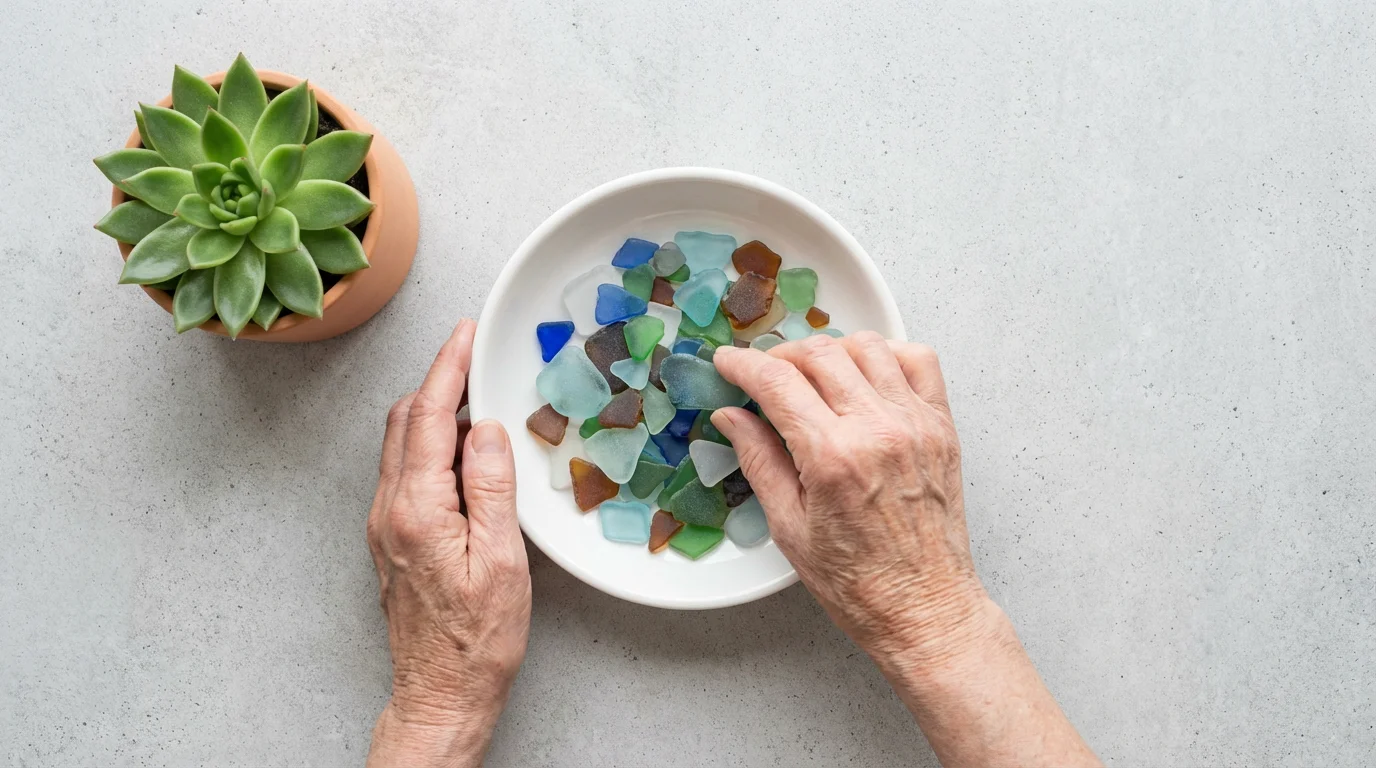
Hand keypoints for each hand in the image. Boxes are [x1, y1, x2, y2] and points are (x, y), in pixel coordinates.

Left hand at [365, 319, 530, 767]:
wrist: (441, 692)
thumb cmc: (476, 640)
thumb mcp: (501, 562)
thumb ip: (492, 488)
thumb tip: (486, 429)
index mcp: (416, 510)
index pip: (428, 418)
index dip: (447, 369)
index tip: (465, 335)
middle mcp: (389, 511)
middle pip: (404, 422)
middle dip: (438, 383)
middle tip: (476, 360)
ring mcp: (385, 525)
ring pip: (402, 445)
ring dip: (435, 415)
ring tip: (481, 405)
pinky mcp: (391, 538)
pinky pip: (406, 472)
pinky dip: (433, 447)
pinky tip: (467, 456)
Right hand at [711, 333, 986, 660]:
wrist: (923, 608)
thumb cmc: (856, 582)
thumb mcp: (788, 527)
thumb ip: (759, 460)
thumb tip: (731, 416)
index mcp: (832, 457)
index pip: (777, 382)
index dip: (742, 364)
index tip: (726, 361)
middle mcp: (877, 430)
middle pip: (819, 354)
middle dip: (780, 355)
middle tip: (762, 374)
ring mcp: (915, 424)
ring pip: (867, 347)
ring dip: (831, 351)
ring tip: (811, 374)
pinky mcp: (941, 428)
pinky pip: (919, 361)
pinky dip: (887, 354)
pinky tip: (865, 375)